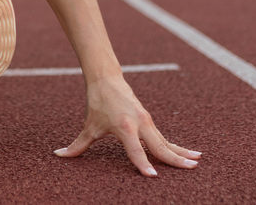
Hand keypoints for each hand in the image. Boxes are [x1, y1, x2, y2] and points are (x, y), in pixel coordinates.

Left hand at [54, 75, 200, 175]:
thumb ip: (77, 145)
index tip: (153, 176)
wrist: (107, 78)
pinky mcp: (149, 121)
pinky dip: (175, 146)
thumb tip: (58, 155)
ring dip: (181, 152)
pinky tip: (188, 153)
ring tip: (197, 161)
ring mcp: (147, 122)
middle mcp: (140, 124)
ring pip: (166, 141)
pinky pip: (164, 138)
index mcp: (125, 127)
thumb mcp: (89, 126)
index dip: (143, 164)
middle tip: (190, 168)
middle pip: (160, 145)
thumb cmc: (98, 102)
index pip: (136, 151)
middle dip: (175, 158)